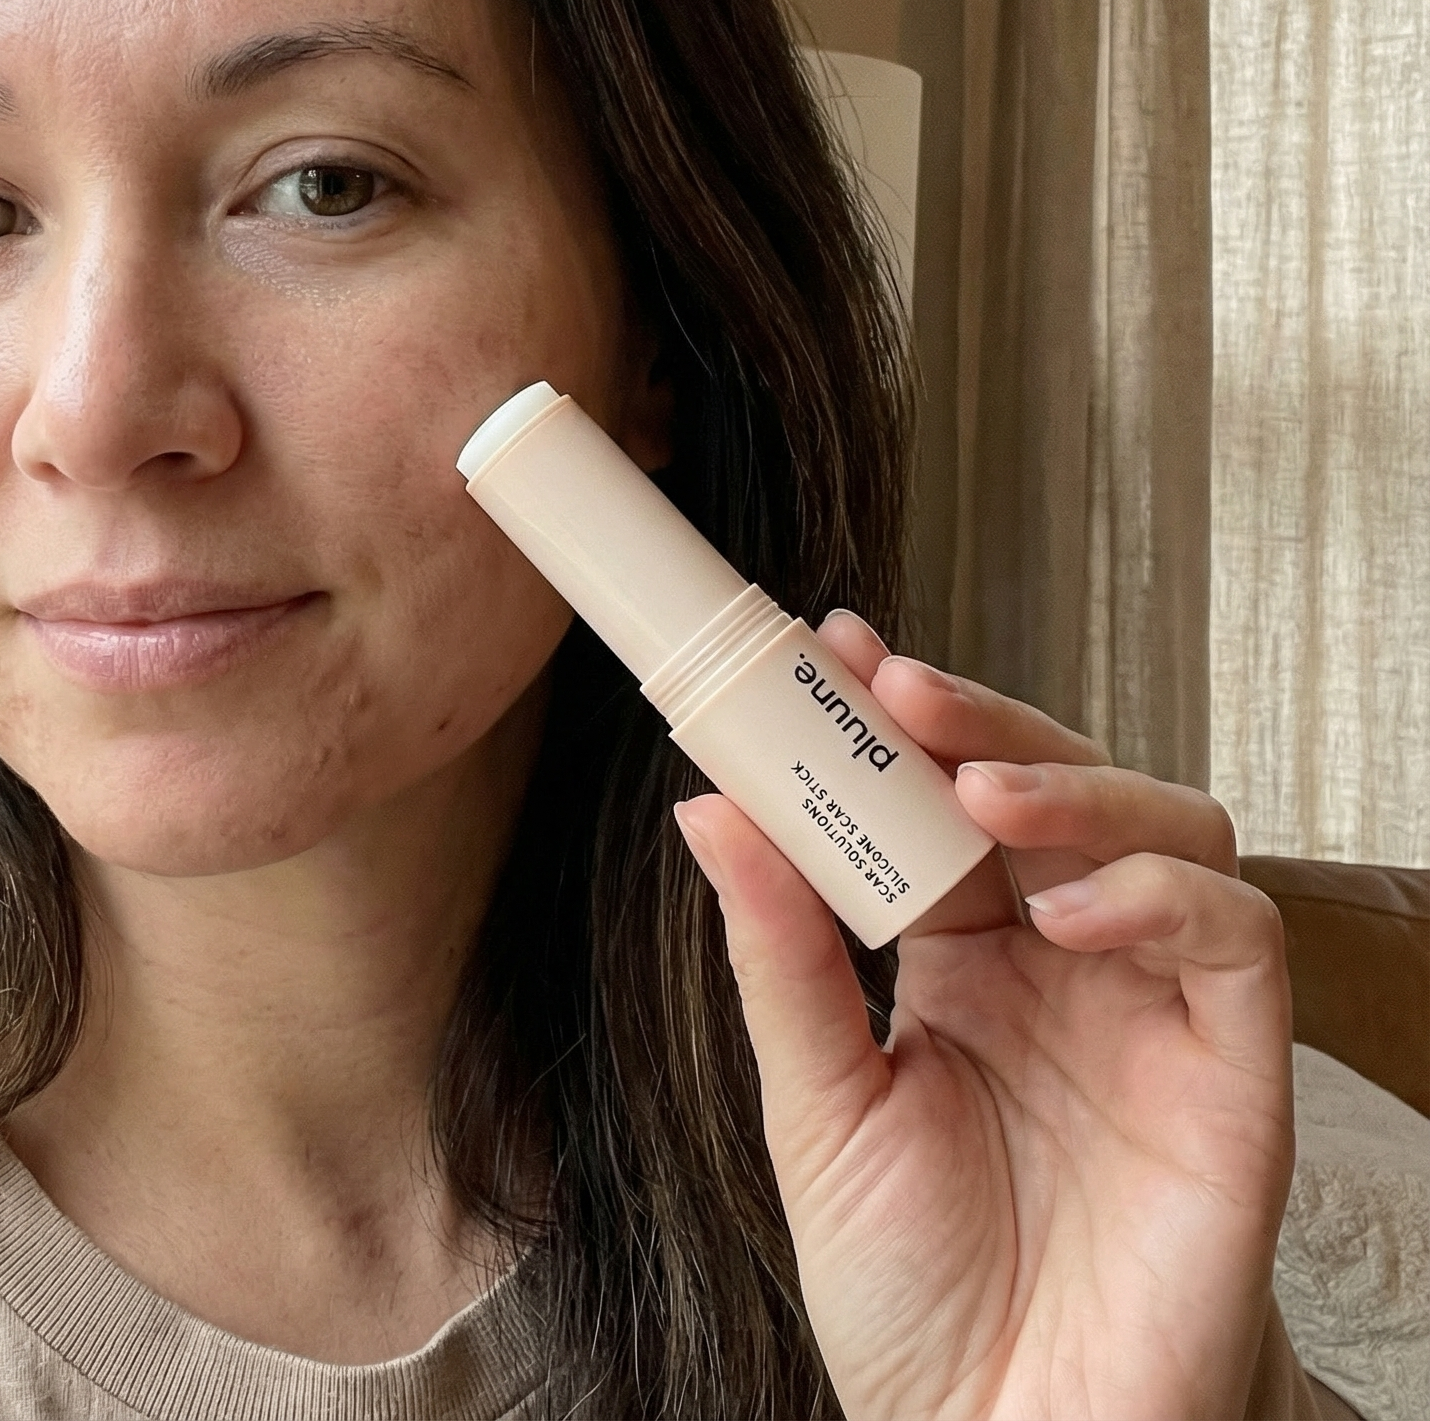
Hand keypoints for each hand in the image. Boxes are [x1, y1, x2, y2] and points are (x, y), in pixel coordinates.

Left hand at [674, 613, 1293, 1420]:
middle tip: (895, 685)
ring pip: (1161, 827)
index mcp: (961, 959)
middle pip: (1051, 786)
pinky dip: (1160, 895)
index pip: (939, 802)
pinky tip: (1069, 910)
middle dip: (979, 721)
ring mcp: (1151, 1006)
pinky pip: (1232, 938)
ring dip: (1072, 784)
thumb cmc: (910, 1293)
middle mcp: (1063, 962)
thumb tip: (708, 807)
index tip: (831, 646)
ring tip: (978, 788)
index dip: (896, 723)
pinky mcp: (1232, 1070)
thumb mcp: (817, 1106)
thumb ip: (780, 955)